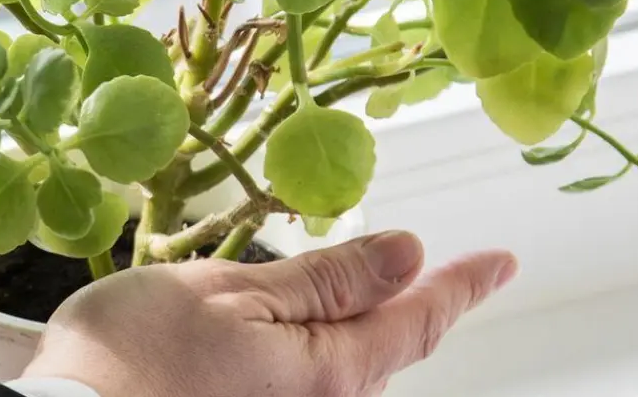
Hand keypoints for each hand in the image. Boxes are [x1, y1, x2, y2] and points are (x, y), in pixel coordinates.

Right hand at [23, 231, 515, 396]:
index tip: (502, 260)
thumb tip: (405, 254)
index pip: (417, 318)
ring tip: (354, 293)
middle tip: (433, 269)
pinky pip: (308, 386)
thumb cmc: (135, 357)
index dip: (462, 283)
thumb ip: (324, 278)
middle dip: (412, 306)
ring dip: (359, 328)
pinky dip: (319, 351)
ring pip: (348, 370)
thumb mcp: (234, 292)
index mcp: (328, 367)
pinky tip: (290, 334)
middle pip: (387, 349)